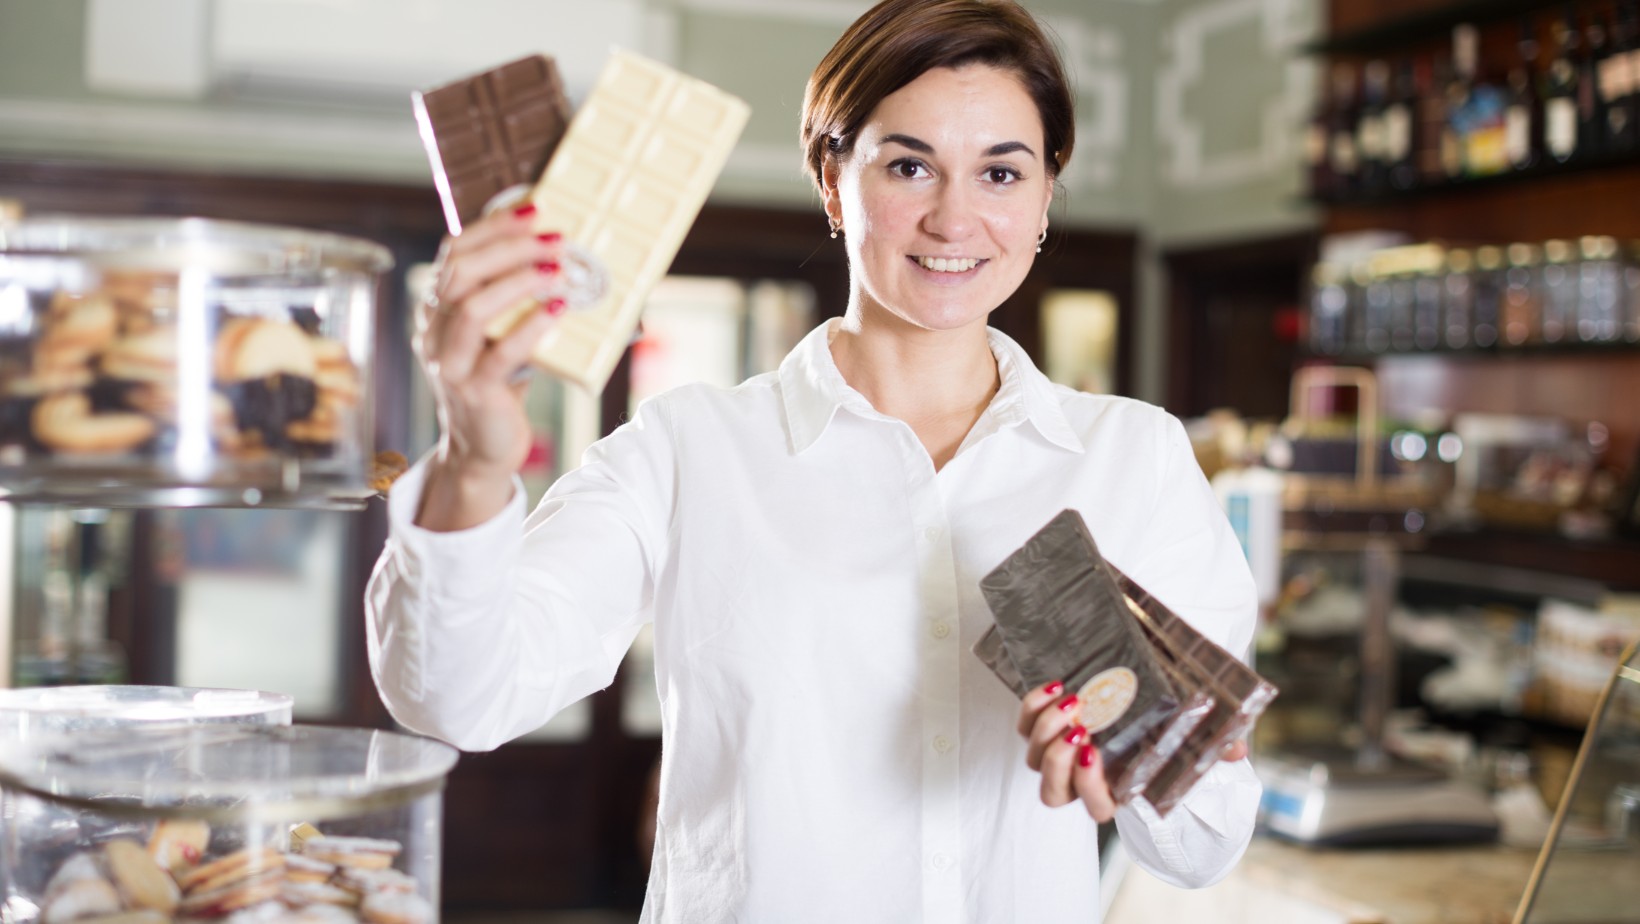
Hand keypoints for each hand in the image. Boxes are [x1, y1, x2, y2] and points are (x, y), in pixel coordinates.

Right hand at [413, 204, 565, 529]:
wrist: (482, 448)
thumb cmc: (498, 383)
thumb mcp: (497, 334)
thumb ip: (511, 300)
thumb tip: (559, 254)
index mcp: (436, 310)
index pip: (453, 253)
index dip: (491, 226)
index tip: (532, 208)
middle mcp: (433, 332)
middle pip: (460, 273)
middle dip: (509, 247)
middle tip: (554, 238)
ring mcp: (450, 364)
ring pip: (473, 309)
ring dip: (519, 282)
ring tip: (558, 270)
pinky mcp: (475, 392)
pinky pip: (500, 353)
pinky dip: (531, 327)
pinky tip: (558, 311)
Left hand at [1016, 680, 1248, 822]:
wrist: (1137, 694)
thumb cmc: (1165, 726)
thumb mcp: (1191, 736)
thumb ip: (1213, 748)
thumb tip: (1236, 750)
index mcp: (1116, 790)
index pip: (1096, 808)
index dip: (1089, 787)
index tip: (1094, 752)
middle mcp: (1081, 780)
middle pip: (1053, 792)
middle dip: (1059, 761)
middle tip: (1079, 727)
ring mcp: (1057, 755)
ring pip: (1034, 760)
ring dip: (1046, 731)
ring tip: (1071, 701)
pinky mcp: (1042, 728)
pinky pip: (1025, 726)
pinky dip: (1033, 707)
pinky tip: (1055, 686)